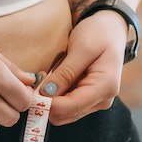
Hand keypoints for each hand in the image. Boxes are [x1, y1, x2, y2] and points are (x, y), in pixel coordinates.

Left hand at [38, 11, 127, 125]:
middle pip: (66, 114)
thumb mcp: (82, 49)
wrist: (110, 28)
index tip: (31, 91)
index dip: (48, 103)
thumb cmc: (99, 33)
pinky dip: (57, 95)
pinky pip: (67, 105)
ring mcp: (97, 101)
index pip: (71, 107)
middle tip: (40, 78)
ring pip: (64, 112)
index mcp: (105, 87)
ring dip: (51, 98)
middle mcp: (103, 99)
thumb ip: (65, 73)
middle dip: (48, 100)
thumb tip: (46, 94)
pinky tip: (55, 79)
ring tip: (48, 75)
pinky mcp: (89, 99)